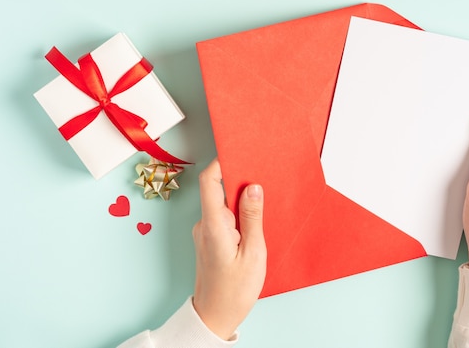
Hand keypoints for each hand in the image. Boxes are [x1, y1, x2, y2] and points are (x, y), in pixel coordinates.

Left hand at [192, 159, 266, 339]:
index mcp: (213, 225)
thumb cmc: (235, 290)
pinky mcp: (209, 238)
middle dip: (240, 182)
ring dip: (241, 201)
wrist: (215, 316)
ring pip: (223, 204)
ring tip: (263, 206)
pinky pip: (223, 216)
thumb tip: (253, 187)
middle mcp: (204, 224)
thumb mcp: (254, 253)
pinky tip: (254, 224)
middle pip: (218, 189)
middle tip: (263, 180)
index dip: (222, 162)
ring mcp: (205, 231)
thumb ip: (253, 217)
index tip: (241, 152)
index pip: (209, 181)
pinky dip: (238, 214)